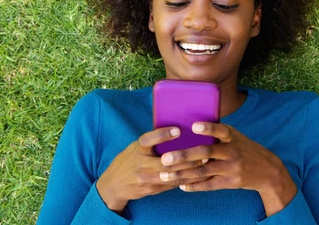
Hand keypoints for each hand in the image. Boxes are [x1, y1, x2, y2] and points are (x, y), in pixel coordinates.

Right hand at [96, 127, 211, 213]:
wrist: (114, 185)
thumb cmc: (129, 160)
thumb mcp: (135, 148)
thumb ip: (151, 142)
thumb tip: (174, 128)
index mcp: (137, 150)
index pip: (147, 140)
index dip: (162, 134)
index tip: (178, 130)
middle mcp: (140, 164)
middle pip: (165, 162)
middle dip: (185, 158)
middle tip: (203, 152)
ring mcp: (146, 179)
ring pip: (171, 176)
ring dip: (189, 170)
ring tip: (205, 163)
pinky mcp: (151, 189)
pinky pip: (171, 185)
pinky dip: (185, 180)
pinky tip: (197, 175)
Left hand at [157, 123, 297, 216]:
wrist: (267, 170)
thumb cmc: (244, 148)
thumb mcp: (235, 136)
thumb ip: (217, 133)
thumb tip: (190, 126)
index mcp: (232, 137)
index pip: (221, 130)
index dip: (208, 129)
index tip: (193, 126)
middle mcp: (232, 152)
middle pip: (206, 152)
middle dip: (183, 156)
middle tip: (165, 158)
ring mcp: (231, 168)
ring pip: (203, 171)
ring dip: (182, 174)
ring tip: (164, 175)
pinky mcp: (230, 182)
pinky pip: (208, 185)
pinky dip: (193, 186)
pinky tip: (180, 185)